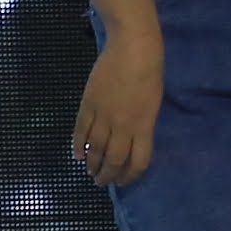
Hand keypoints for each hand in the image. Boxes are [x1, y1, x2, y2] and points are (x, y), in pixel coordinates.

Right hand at [70, 34, 164, 191]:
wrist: (133, 49)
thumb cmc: (151, 73)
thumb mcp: (152, 105)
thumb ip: (141, 126)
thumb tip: (130, 141)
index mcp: (144, 126)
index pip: (137, 162)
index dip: (129, 176)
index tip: (122, 182)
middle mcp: (123, 126)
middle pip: (114, 159)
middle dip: (107, 175)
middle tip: (101, 182)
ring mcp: (104, 115)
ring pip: (95, 148)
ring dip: (92, 163)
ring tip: (89, 171)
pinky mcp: (89, 105)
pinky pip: (81, 131)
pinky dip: (78, 145)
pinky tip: (77, 154)